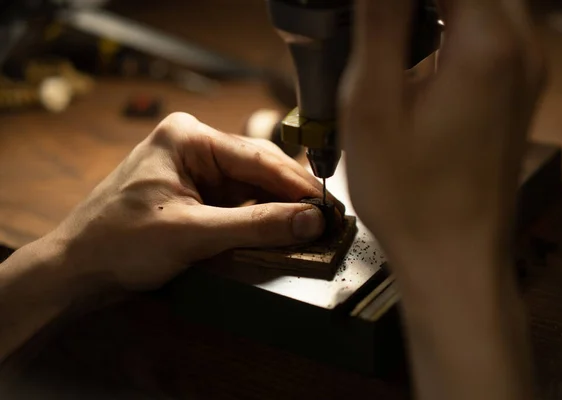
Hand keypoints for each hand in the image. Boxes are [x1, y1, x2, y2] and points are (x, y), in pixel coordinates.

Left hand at [47, 112, 339, 292]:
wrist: (79, 268)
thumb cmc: (120, 242)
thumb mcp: (193, 233)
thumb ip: (256, 225)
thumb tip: (311, 220)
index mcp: (189, 137)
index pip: (257, 157)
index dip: (297, 184)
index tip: (329, 207)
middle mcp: (194, 146)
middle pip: (258, 168)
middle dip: (290, 195)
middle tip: (326, 218)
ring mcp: (195, 169)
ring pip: (251, 185)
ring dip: (277, 207)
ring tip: (311, 226)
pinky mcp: (195, 193)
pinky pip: (237, 201)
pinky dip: (258, 216)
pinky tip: (280, 228)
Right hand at [339, 0, 544, 268]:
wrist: (453, 255)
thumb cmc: (411, 198)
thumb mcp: (373, 105)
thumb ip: (379, 22)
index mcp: (485, 46)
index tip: (371, 11)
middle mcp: (519, 51)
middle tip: (377, 18)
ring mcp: (525, 72)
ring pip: (488, 4)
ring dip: (438, 6)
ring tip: (392, 28)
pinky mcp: (517, 91)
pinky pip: (493, 31)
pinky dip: (455, 24)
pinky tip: (418, 50)